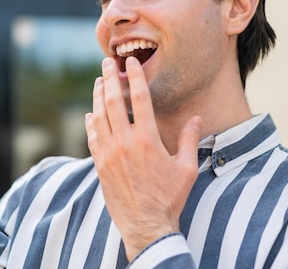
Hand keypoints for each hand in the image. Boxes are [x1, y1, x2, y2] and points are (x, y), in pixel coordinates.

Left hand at [85, 56, 200, 260]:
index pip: (140, 99)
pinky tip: (90, 114)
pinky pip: (91, 137)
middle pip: (113, 101)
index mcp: (147, 139)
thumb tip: (196, 118)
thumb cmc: (169, 198)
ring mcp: (108, 153)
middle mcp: (125, 142)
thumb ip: (189, 140)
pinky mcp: (99, 165)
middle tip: (106, 62)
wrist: (146, 225)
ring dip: (97, 96)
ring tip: (98, 82)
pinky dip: (90, 122)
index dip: (135, 76)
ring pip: (98, 116)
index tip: (131, 62)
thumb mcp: (186, 168)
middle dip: (109, 78)